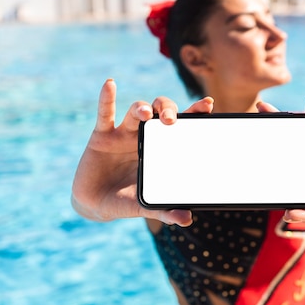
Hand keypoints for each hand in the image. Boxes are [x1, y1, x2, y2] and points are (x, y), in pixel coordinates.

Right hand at [71, 79, 213, 225]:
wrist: (96, 204)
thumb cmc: (127, 199)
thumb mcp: (145, 205)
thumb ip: (164, 210)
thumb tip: (186, 219)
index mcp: (162, 147)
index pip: (182, 124)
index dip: (194, 112)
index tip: (208, 104)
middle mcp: (146, 134)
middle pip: (160, 110)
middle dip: (167, 109)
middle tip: (170, 120)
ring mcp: (124, 133)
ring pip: (136, 111)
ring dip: (141, 108)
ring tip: (146, 113)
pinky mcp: (101, 135)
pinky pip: (104, 113)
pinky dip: (106, 98)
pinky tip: (109, 84)